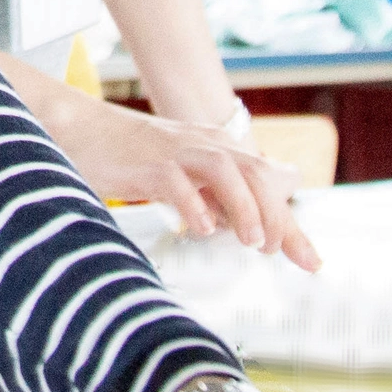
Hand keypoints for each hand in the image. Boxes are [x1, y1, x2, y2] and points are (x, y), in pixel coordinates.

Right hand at [56, 104, 320, 268]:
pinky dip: (192, 205)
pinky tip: (200, 230)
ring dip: (245, 207)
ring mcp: (174, 153)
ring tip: (253, 244)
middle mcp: (203, 146)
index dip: (291, 222)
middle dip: (279, 217)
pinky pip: (175, 182)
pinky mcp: (145, 164)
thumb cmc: (133, 156)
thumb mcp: (187, 169)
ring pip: (224, 171)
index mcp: (217, 149)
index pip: (267, 183)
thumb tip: (257, 213)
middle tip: (289, 256)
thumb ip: (222, 189)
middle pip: (255, 175)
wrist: (78, 128)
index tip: (312, 263)